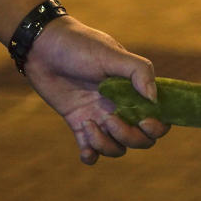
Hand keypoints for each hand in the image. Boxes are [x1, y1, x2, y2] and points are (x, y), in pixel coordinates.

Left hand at [24, 16, 168, 164]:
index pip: (159, 118)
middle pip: (141, 140)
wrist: (41, 46)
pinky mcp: (79, 124)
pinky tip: (84, 149)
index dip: (157, 127)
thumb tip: (154, 99)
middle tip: (109, 119)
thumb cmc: (79, 45)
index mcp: (135, 92)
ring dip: (106, 145)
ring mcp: (101, 118)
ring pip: (117, 148)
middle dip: (129, 137)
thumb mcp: (112, 53)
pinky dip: (90, 156)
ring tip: (87, 125)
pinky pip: (91, 151)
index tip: (143, 121)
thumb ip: (139, 72)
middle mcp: (122, 108)